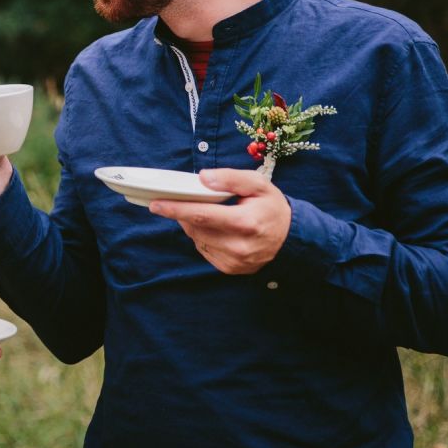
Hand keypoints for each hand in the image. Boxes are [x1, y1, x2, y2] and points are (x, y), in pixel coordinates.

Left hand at [148, 168, 291, 273]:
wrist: (291, 238)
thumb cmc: (272, 207)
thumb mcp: (258, 184)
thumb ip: (230, 178)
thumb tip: (202, 178)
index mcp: (245, 223)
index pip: (202, 215)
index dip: (176, 209)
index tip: (155, 204)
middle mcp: (239, 246)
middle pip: (196, 228)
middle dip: (182, 214)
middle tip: (179, 200)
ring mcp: (234, 261)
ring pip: (197, 240)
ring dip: (192, 225)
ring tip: (204, 212)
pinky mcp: (230, 269)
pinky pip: (204, 250)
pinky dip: (202, 237)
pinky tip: (214, 228)